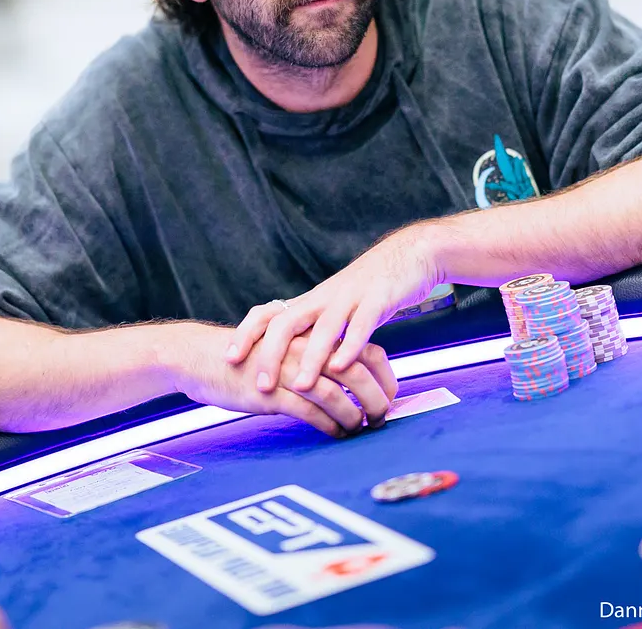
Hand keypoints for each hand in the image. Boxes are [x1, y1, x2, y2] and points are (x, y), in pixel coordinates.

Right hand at [168, 324, 397, 437]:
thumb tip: (345, 378)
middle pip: (358, 371)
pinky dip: (329, 426)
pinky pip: (310, 411)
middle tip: (383, 418)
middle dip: (377, 398)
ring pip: (337, 393)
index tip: (390, 394)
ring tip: (363, 429)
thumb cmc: (244, 358)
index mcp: (314, 337)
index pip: (365, 350)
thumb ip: (314, 359)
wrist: (199, 358)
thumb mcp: (286, 350)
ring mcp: (289, 371)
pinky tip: (336, 435)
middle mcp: (307, 350)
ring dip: (356, 415)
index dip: (384, 374)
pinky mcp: (272, 393)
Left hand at [227, 227, 437, 394]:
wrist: (411, 255)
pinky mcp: (379, 299)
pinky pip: (362, 324)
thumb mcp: (337, 309)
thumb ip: (317, 331)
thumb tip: (293, 361)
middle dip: (271, 354)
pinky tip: (343, 367)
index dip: (246, 333)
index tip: (230, 359)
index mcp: (311, 302)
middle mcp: (324, 299)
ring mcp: (351, 298)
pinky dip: (351, 346)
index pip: (268, 314)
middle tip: (262, 386)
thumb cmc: (370, 289)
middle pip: (287, 323)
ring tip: (300, 387)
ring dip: (310, 358)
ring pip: (323, 328)